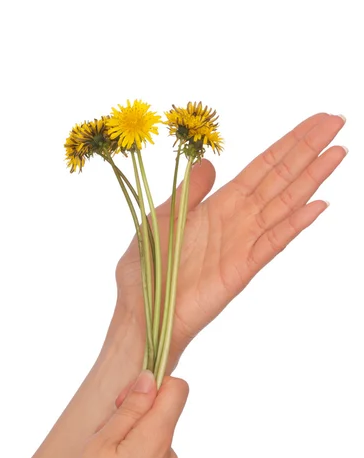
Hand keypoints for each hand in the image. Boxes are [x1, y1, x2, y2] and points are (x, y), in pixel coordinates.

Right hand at [44, 372, 187, 457]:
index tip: (125, 399)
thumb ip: (130, 408)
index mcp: (159, 438)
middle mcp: (170, 455)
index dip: (152, 383)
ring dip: (127, 439)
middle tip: (101, 436)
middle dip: (132, 414)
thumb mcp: (102, 443)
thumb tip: (149, 378)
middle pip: (160, 414)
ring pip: (150, 439)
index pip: (178, 389)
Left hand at [116, 113, 346, 368]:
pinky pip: (272, 243)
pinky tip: (318, 205)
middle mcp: (237, 220)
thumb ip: (189, 191)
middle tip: (337, 123)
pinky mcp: (242, 270)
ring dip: (311, 180)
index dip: (288, 143)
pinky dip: (295, 224)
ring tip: (338, 154)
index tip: (316, 121)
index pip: (262, 167)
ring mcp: (242, 244)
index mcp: (218, 205)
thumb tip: (209, 163)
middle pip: (280, 178)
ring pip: (283, 205)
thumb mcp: (161, 218)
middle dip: (308, 150)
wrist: (140, 313)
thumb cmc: (145, 269)